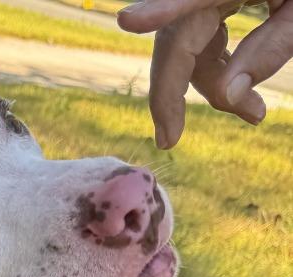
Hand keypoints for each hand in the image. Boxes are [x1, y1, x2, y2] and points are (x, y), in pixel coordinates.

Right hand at [118, 0, 292, 146]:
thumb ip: (272, 47)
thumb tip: (227, 97)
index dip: (157, 9)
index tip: (128, 20)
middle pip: (176, 40)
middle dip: (172, 90)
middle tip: (169, 140)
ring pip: (186, 47)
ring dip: (210, 84)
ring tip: (253, 113)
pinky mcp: (214, 3)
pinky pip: (201, 40)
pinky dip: (217, 68)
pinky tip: (240, 94)